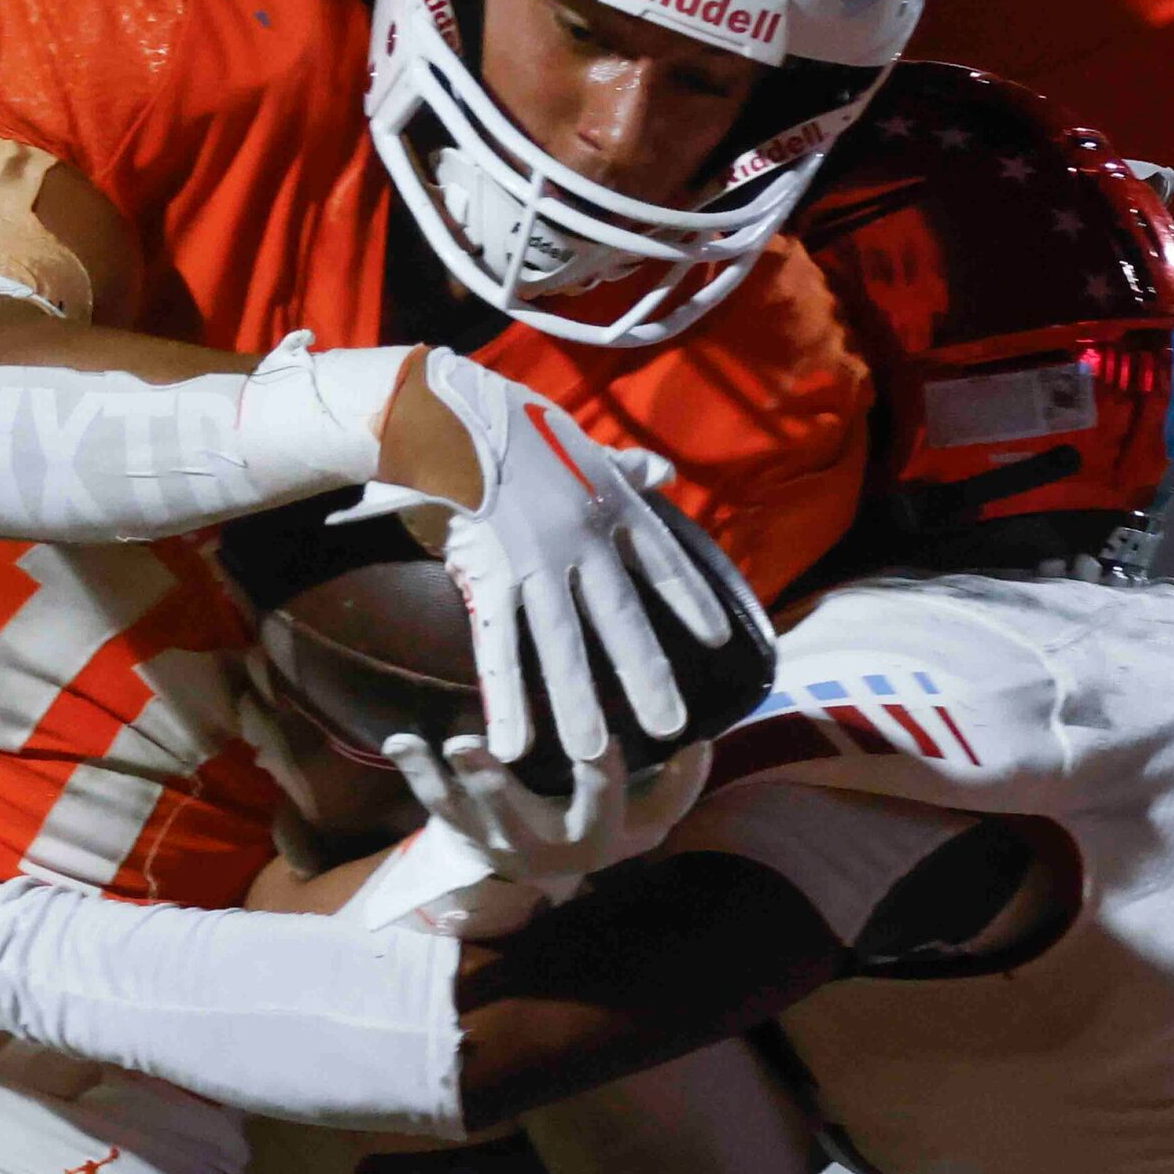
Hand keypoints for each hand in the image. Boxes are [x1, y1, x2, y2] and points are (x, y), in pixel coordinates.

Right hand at [348, 349, 732, 764]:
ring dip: (577, 703)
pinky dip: (504, 697)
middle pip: (620, 619)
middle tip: (669, 728)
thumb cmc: (522, 430)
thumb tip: (662, 472)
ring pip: (561, 644)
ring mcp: (536, 565)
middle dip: (645, 674)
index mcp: (612, 507)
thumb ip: (625, 470)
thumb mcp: (585, 447)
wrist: (456, 418)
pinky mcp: (489, 579)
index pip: (663, 561)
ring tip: (596, 756)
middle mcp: (582, 542)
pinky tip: (510, 745)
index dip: (689, 600)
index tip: (717, 641)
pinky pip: (498, 646)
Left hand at [383, 733, 708, 887]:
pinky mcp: (460, 829)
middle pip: (514, 815)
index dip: (600, 772)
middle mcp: (538, 847)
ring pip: (463, 811)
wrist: (543, 867)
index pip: (602, 803)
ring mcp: (492, 839)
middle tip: (468, 745)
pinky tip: (400, 739)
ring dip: (443, 778)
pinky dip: (415, 771)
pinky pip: (433, 801)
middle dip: (490, 782)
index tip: (597, 735)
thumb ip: (677, 786)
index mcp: (593, 840)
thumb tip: (701, 739)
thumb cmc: (602, 825)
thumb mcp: (646, 819)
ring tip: (430, 742)